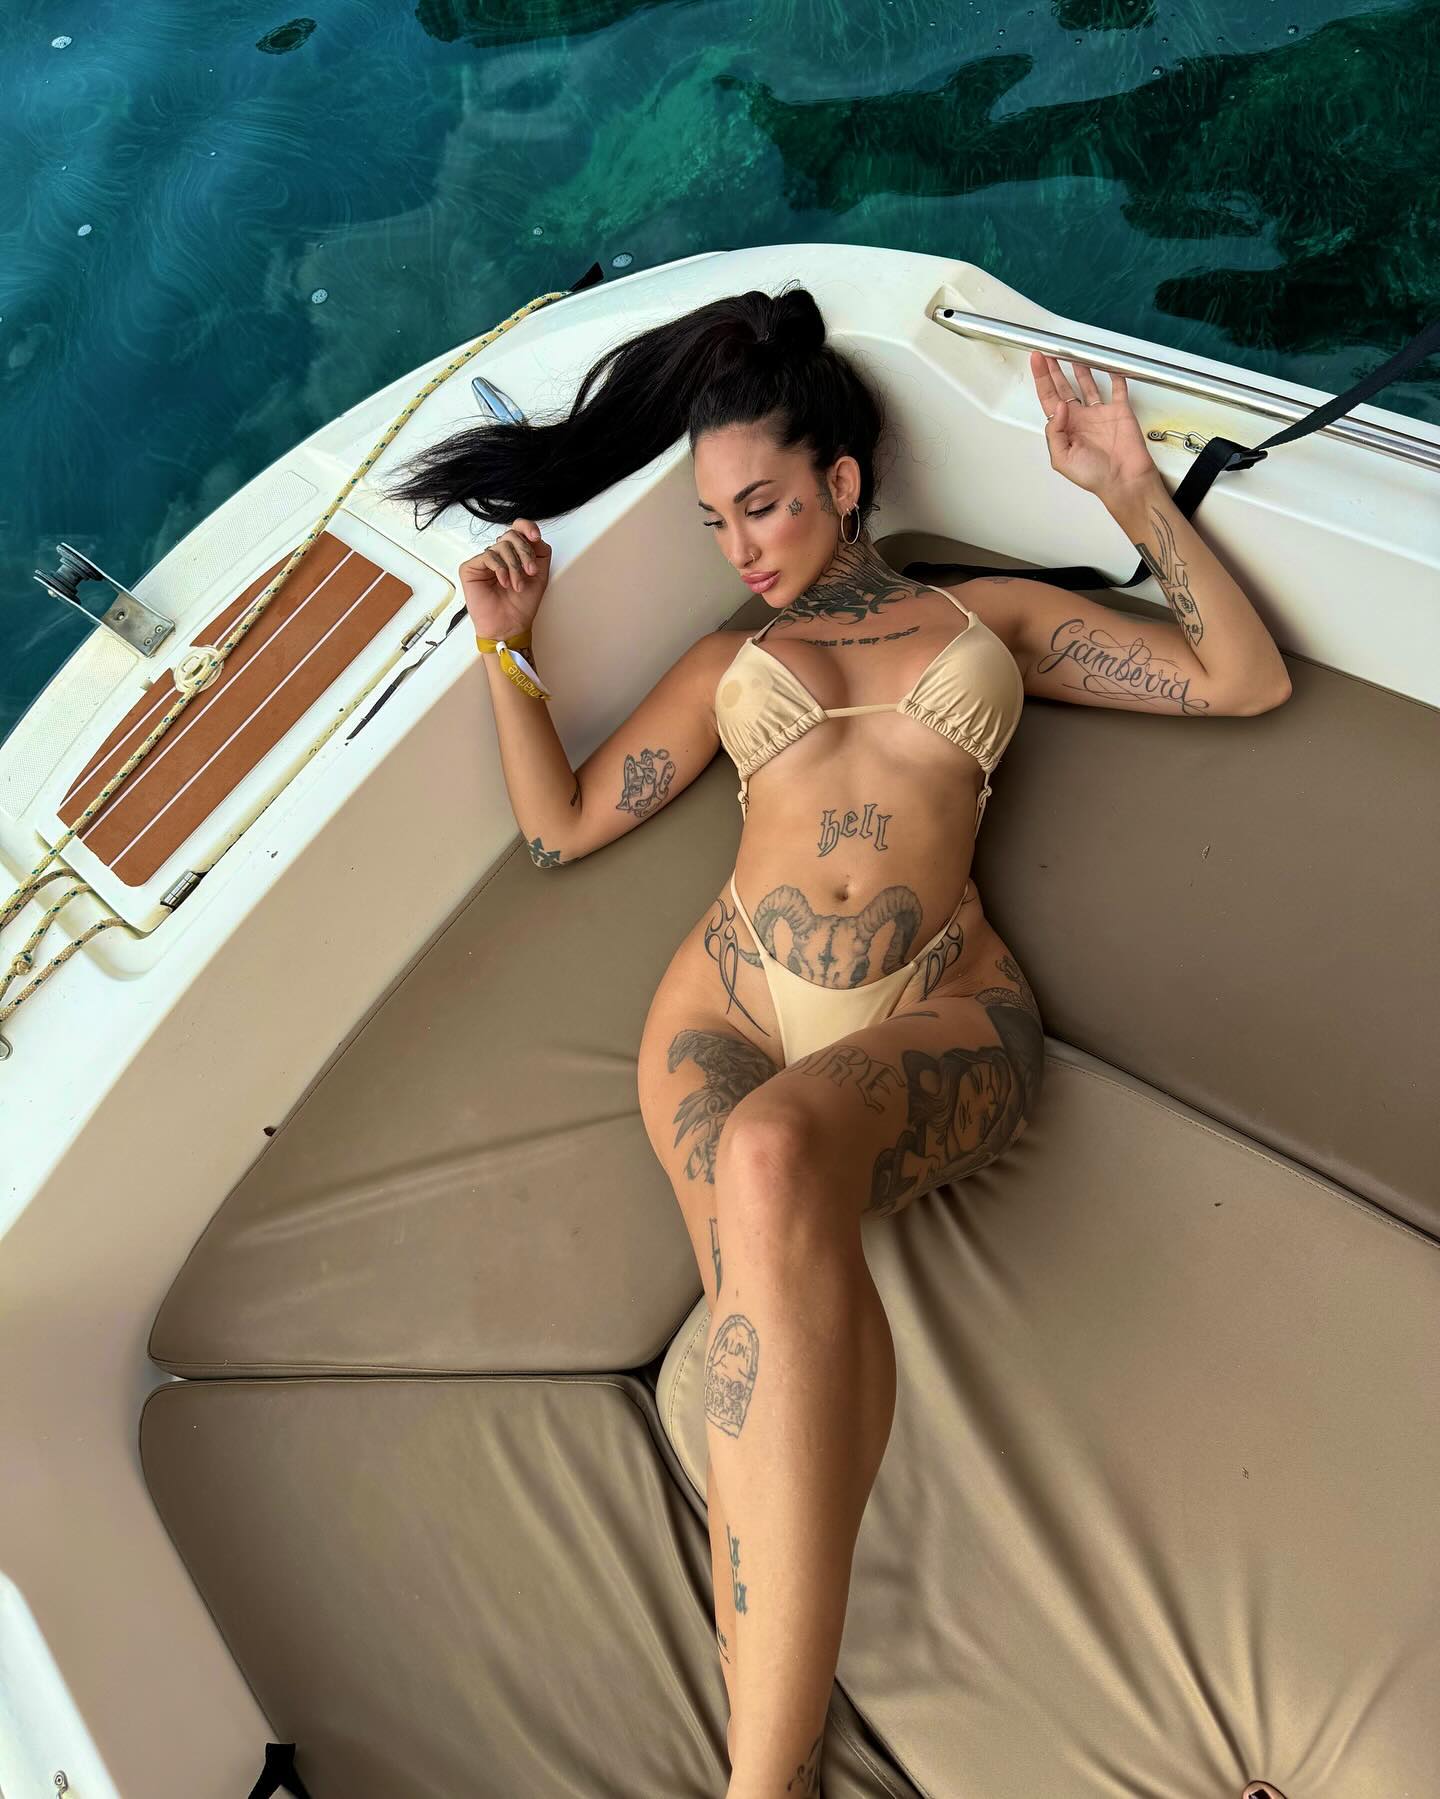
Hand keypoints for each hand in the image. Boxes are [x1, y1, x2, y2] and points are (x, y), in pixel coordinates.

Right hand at [459, 518, 552, 638]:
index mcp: (514, 555)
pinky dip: (500, 569)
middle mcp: (499, 555)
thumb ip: (540, 552)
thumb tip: (535, 536)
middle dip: (525, 552)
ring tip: (517, 584)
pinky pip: (489, 555)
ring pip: (502, 545)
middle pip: (511, 535)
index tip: (536, 537)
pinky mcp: (471, 568)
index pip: (517, 529)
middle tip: (530, 571)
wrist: (509, 625)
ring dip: (514, 566)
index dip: (527, 527)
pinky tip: (504, 582)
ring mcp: (484, 561)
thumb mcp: (539, 575)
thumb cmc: (521, 605)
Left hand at [1029, 352, 1158, 500]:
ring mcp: (1100, 414)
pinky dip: (1115, 377)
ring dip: (1080, 370)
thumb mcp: (1062, 459)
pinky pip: (1117, 389)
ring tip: (1071, 356)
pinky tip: (1109, 367)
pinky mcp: (1120, 411)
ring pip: (1088, 385)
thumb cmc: (1094, 476)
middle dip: (1054, 371)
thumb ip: (1055, 432)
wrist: (1124, 480)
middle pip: (1064, 388)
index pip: (1049, 398)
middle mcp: (1081, 419)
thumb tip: (1059, 407)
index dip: (1042, 379)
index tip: (1036, 361)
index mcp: (1066, 429)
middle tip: (1047, 355)